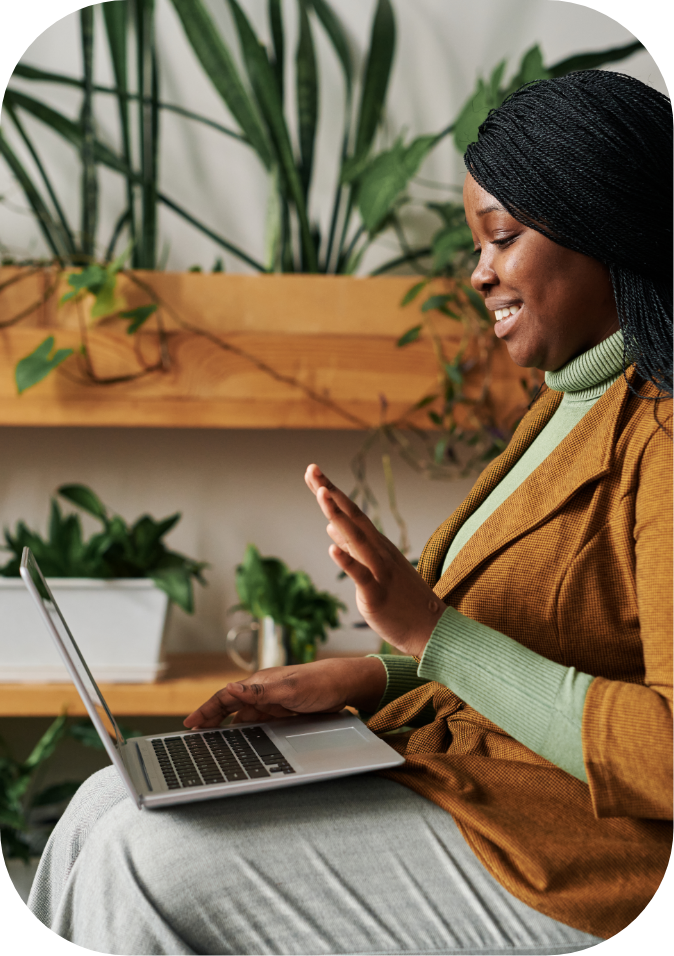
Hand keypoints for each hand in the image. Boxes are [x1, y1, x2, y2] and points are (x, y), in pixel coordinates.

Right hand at [183, 657, 386, 728]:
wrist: (344, 686)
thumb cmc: (318, 682)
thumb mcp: (288, 689)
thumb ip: (259, 691)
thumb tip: (230, 688)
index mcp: (258, 684)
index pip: (225, 697)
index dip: (206, 710)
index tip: (190, 723)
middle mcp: (261, 694)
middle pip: (230, 710)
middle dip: (211, 722)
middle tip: (194, 737)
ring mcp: (271, 705)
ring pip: (243, 720)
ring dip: (228, 731)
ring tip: (212, 747)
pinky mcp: (281, 716)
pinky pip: (258, 727)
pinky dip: (247, 736)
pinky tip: (242, 747)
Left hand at [304, 464, 444, 657]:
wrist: (431, 630)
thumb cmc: (401, 600)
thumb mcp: (374, 568)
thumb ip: (352, 547)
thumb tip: (329, 527)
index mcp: (376, 545)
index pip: (351, 513)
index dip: (332, 493)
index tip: (313, 472)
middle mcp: (379, 552)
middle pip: (352, 517)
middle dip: (331, 492)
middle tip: (312, 468)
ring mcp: (380, 571)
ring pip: (357, 539)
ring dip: (338, 515)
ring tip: (321, 493)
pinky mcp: (377, 594)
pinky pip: (361, 575)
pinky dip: (347, 561)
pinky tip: (331, 549)